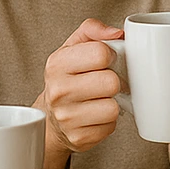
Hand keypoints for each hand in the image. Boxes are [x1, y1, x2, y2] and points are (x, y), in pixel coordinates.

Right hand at [38, 19, 124, 168]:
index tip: (105, 60)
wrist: (52, 117)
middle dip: (113, 81)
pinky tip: (96, 115)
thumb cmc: (69, 77)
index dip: (111, 55)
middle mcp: (58, 92)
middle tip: (104, 82)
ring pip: (113, 107)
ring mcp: (66, 118)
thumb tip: (117, 33)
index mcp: (57, 64)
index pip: (101, 53)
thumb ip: (93, 29)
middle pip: (111, 82)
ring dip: (112, 102)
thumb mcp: (74, 47)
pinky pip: (111, 126)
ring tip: (100, 99)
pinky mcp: (79, 139)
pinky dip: (108, 121)